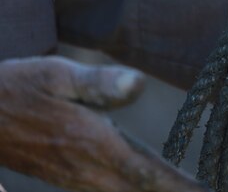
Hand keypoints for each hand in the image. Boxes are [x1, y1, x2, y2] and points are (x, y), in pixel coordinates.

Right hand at [0, 57, 209, 191]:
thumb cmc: (19, 87)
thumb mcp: (57, 73)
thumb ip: (99, 82)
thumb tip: (138, 84)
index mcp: (92, 143)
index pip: (146, 172)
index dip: (180, 186)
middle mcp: (87, 167)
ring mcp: (77, 177)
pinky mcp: (69, 177)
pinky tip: (148, 187)